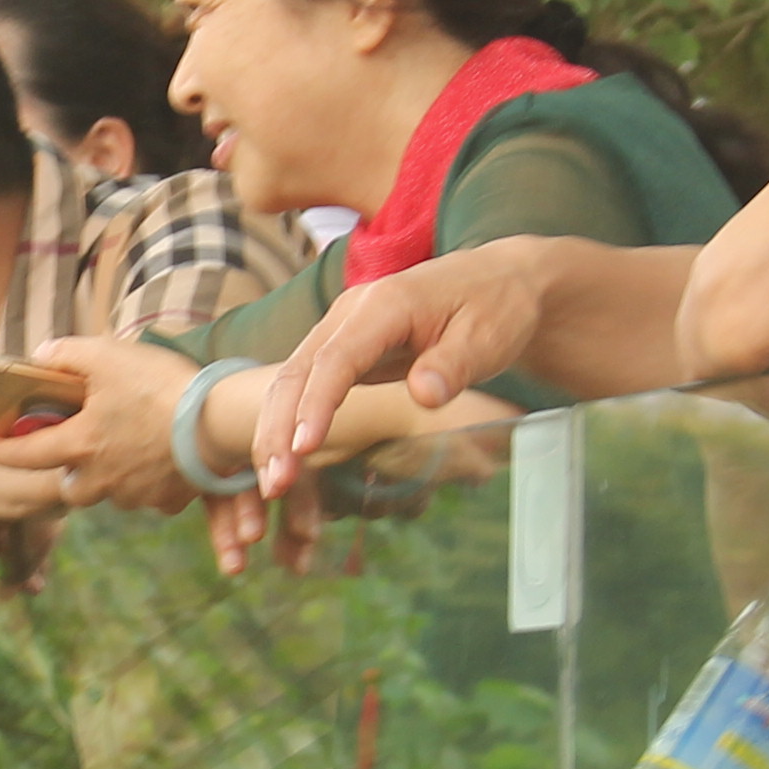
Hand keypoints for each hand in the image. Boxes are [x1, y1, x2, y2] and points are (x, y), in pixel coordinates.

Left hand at [0, 337, 205, 512]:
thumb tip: (43, 354)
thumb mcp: (107, 355)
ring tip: (128, 445)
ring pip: (111, 492)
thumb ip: (67, 353)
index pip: (26, 454)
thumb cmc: (160, 387)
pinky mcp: (169, 499)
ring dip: (111, 475)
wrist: (221, 422)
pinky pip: (150, 494)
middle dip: (70, 472)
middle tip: (81, 449)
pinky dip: (150, 479)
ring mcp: (136, 493)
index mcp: (80, 444)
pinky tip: (164, 455)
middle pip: (72, 488)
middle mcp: (102, 478)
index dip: (2, 449)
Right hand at [263, 238, 575, 485]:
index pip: (338, 358)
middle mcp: (350, 314)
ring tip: (272, 485)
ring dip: (275, 431)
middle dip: (279, 426)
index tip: (304, 447)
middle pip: (298, 370)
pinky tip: (284, 463)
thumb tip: (425, 394)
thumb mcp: (488, 335)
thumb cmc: (495, 308)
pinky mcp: (342, 352)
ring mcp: (340, 331)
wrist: (496, 283)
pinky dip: (288, 424)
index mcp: (384, 304)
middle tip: (275, 483)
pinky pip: (304, 387)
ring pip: (290, 380)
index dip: (317, 403)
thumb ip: (454, 363)